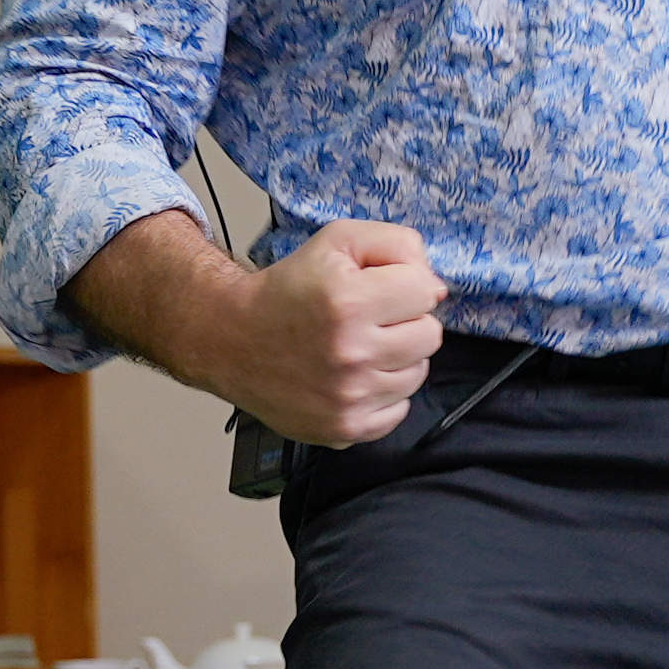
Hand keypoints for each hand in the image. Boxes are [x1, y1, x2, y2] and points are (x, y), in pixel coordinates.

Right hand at [235, 217, 444, 449]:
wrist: (233, 339)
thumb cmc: (289, 289)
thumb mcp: (338, 241)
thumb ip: (397, 245)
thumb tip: (436, 289)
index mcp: (349, 301)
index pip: (426, 292)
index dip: (404, 285)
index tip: (377, 290)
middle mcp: (350, 353)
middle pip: (430, 335)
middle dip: (405, 322)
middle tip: (369, 320)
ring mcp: (349, 397)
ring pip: (417, 373)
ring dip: (396, 359)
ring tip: (359, 348)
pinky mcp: (345, 428)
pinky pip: (399, 410)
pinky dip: (383, 394)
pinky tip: (354, 377)